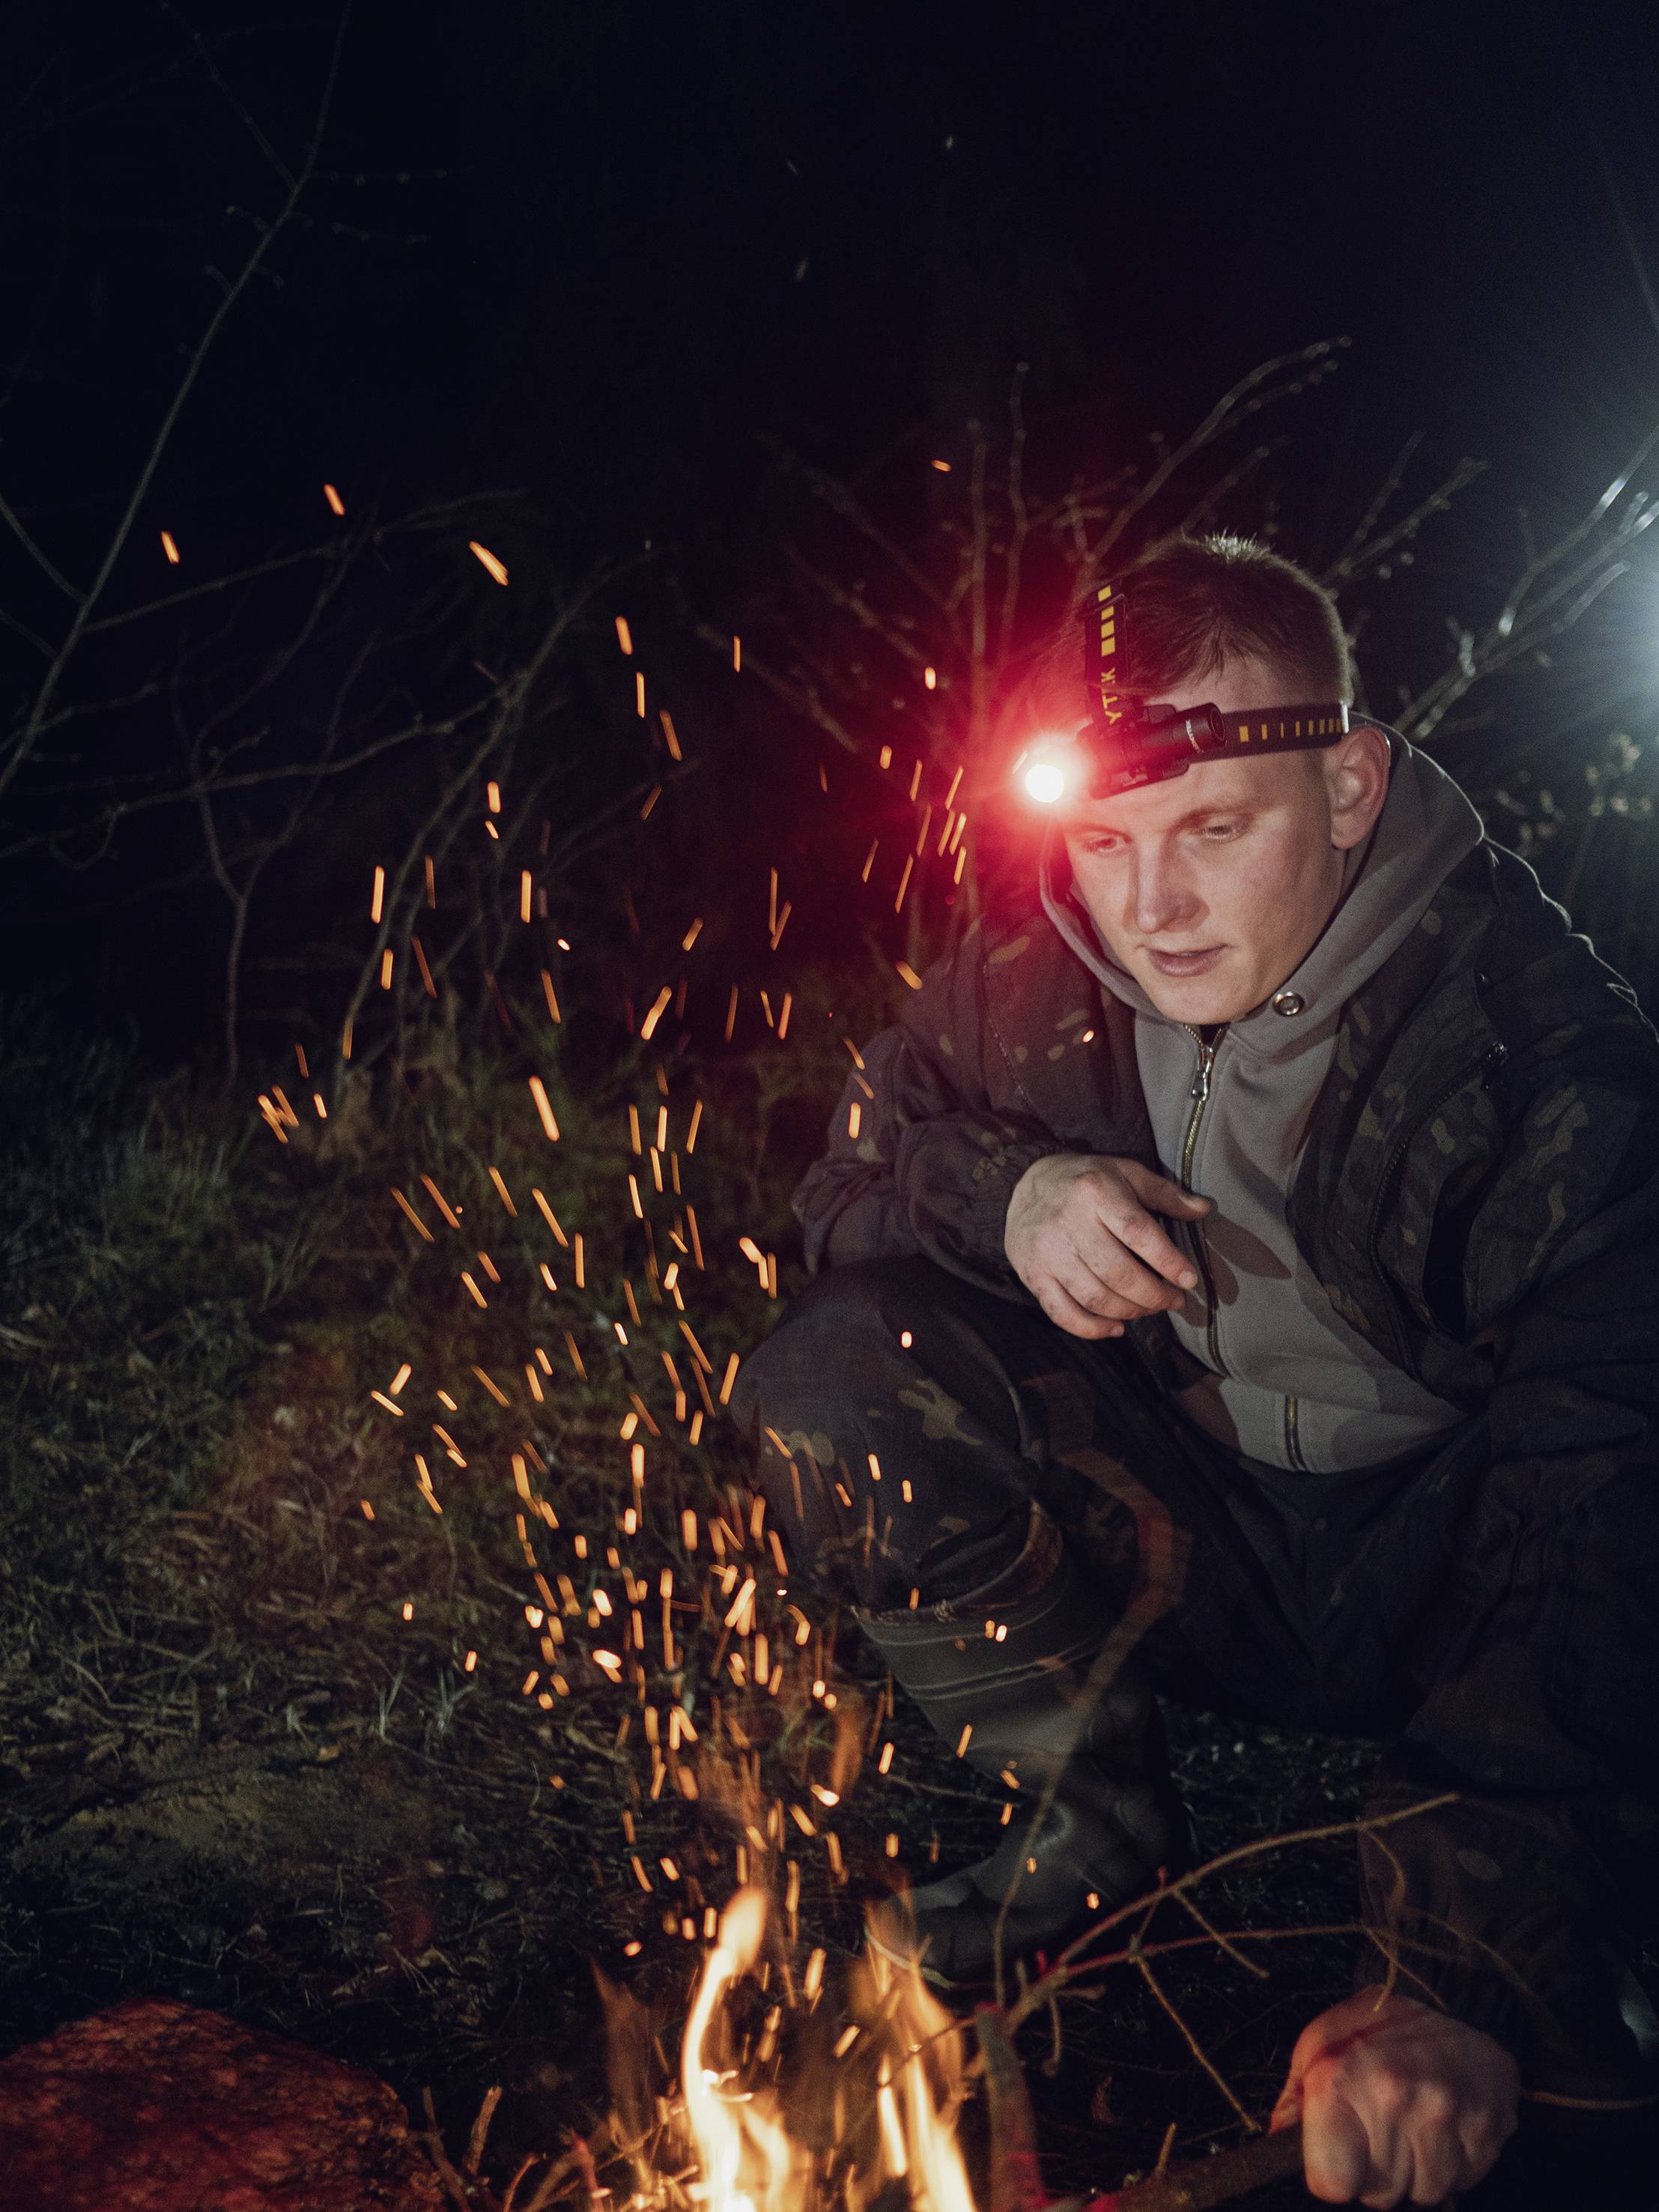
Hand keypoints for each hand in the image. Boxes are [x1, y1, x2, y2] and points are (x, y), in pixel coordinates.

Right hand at [1003, 1153, 1208, 1338]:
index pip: (1138, 1232)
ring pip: (1094, 1297)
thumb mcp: (1125, 1173)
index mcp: (1096, 1191)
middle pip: (1118, 1273)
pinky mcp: (1032, 1274)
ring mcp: (1048, 1252)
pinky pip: (1063, 1313)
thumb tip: (1204, 1210)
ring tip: (1149, 1309)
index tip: (1189, 1280)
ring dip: (1130, 1312)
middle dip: (1153, 1295)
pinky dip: (1092, 1329)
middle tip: (1173, 1301)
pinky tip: (1116, 1328)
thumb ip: (1165, 1193)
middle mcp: (1068, 1222)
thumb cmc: (1085, 1181)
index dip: (1167, 1261)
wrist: (1023, 1185)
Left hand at [1271, 1992, 1519, 2206]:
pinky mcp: (1488, 2125)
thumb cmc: (1376, 2027)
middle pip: (1379, 2194)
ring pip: (1424, 2192)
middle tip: (1383, 2128)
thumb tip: (1279, 2141)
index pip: (1330, 2182)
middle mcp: (1393, 2099)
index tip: (1341, 2155)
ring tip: (1415, 2122)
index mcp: (1341, 2079)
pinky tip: (1447, 2125)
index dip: (1333, 2174)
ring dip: (1418, 2169)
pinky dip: (1455, 2163)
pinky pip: (1465, 2180)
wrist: (1455, 1999)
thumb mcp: (1320, 2043)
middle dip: (1377, 2172)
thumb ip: (1296, 2098)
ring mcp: (1445, 2114)